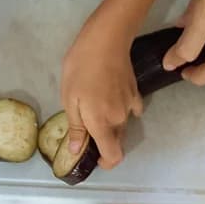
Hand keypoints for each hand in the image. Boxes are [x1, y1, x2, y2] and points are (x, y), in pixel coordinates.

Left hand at [61, 13, 143, 169]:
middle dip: (103, 141)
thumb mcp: (69, 98)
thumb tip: (75, 150)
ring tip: (93, 107)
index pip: (113, 156)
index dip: (106, 163)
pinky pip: (130, 110)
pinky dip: (122, 111)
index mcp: (102, 123)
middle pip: (116, 141)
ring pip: (122, 125)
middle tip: (85, 127)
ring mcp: (130, 105)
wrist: (105, 40)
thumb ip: (75, 127)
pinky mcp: (135, 91)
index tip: (94, 158)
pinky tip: (110, 98)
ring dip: (110, 124)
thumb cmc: (81, 68)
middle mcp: (120, 119)